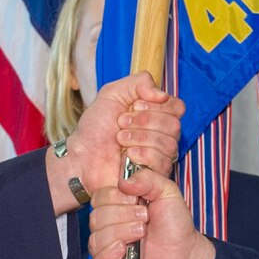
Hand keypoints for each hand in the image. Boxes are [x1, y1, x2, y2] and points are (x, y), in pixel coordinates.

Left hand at [52, 73, 183, 214]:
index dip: (157, 106)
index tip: (135, 106)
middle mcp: (161, 134)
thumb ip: (138, 83)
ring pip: (169, 144)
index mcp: (155, 114)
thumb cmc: (95, 128)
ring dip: (140, 138)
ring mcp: (160, 155)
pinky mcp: (155, 175)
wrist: (82, 157)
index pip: (177, 107)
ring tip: (120, 140)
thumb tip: (162, 94)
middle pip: (174, 125)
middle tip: (121, 124)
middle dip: (143, 122)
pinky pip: (163, 162)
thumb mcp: (112, 94)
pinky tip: (128, 155)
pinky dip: (143, 155)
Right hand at [87, 166, 215, 258]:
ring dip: (121, 233)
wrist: (186, 257)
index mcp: (118, 208)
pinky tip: (124, 250)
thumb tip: (124, 181)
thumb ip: (148, 179)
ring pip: (96, 238)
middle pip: (96, 217)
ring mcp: (108, 249)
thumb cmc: (176, 228)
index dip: (117, 198)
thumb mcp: (168, 193)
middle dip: (123, 216)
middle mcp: (110, 227)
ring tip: (141, 235)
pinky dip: (109, 255)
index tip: (137, 201)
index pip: (99, 198)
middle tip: (145, 220)